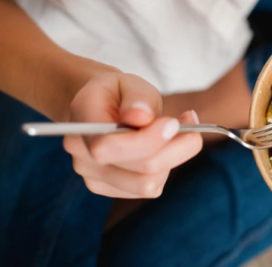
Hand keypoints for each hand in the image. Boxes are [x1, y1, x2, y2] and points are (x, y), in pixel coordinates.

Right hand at [63, 73, 202, 197]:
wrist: (101, 108)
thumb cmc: (119, 93)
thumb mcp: (129, 82)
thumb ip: (137, 97)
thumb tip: (141, 117)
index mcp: (81, 122)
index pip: (107, 147)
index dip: (146, 140)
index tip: (174, 123)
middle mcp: (81, 155)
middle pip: (138, 170)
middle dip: (174, 148)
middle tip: (190, 120)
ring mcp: (93, 177)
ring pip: (148, 184)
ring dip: (172, 158)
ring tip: (177, 131)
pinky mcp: (111, 189)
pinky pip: (149, 188)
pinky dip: (165, 168)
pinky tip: (165, 146)